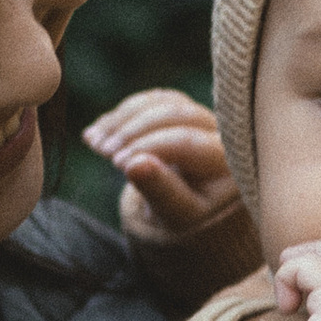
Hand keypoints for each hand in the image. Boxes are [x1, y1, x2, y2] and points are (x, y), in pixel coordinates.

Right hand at [82, 89, 241, 246]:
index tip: (118, 163)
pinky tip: (97, 132)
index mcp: (227, 160)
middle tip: (102, 149)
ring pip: (162, 103)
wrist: (195, 214)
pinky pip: (153, 101)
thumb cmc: (189, 218)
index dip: (148, 147)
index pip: (186, 142)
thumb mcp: (176, 214)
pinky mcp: (184, 112)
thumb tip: (134, 164)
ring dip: (123, 118)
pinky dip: (122, 114)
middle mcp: (221, 133)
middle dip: (134, 129)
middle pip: (176, 114)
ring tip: (93, 142)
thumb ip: (161, 190)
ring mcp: (203, 118)